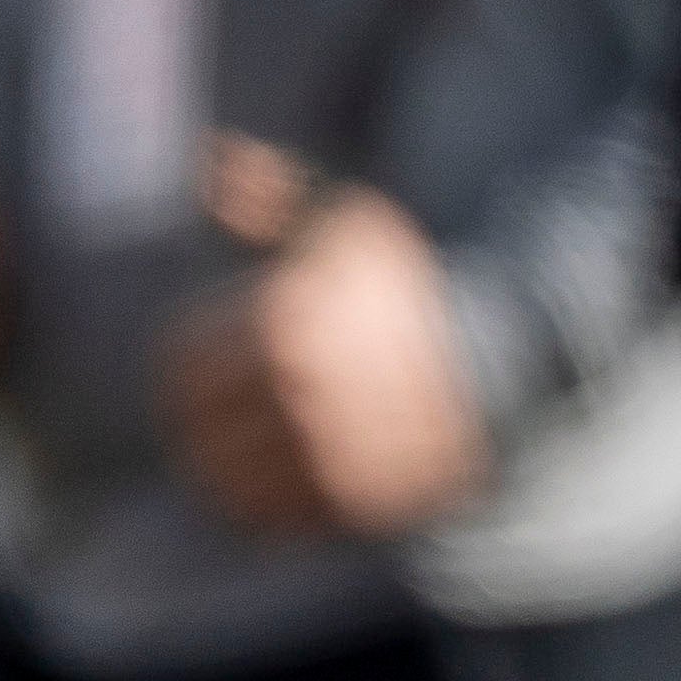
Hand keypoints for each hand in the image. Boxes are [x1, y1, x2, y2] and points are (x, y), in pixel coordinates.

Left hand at [156, 140, 488, 537]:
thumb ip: (268, 194)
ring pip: (224, 483)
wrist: (500, 352)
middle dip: (198, 423)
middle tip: (218, 416)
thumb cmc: (405, 285)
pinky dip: (262, 511)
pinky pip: (271, 523)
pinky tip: (280, 480)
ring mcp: (326, 452)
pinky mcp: (352, 501)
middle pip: (193, 431)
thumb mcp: (344, 223)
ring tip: (246, 450)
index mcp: (285, 320)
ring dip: (223, 470)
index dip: (182, 370)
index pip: (180, 367)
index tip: (201, 370)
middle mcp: (299, 390)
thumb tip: (205, 158)